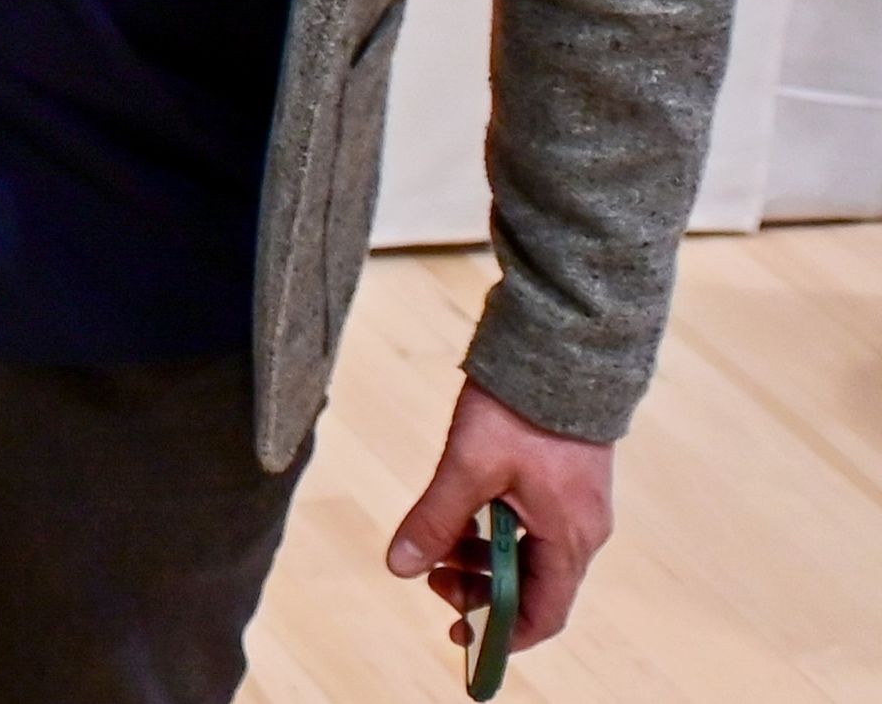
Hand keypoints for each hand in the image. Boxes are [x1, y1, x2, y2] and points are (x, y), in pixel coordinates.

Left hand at [386, 379, 613, 653]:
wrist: (561, 351)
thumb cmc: (520, 411)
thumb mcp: (467, 467)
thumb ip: (435, 519)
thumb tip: (400, 567)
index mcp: (570, 539)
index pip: (544, 614)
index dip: (502, 632)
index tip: (457, 632)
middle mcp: (583, 531)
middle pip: (534, 588)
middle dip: (480, 589)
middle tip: (431, 574)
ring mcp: (578, 507)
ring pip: (529, 555)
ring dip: (482, 558)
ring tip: (437, 539)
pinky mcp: (567, 483)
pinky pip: (531, 527)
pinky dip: (495, 530)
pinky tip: (460, 510)